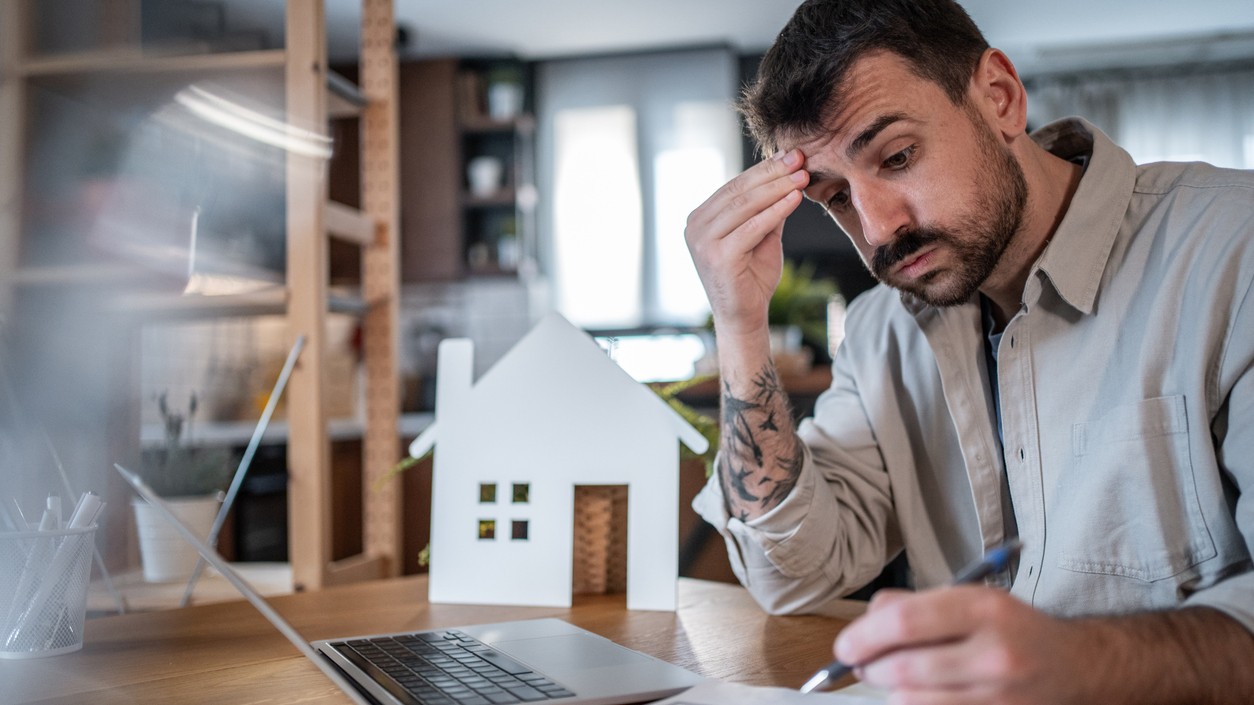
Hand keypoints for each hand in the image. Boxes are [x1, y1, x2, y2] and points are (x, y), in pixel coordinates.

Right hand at [684, 149, 808, 343]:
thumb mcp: (761, 235)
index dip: (764, 169)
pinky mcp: (718, 256)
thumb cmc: (751, 277)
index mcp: (701, 218)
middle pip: (739, 191)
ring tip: (802, 177)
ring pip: (746, 205)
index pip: (734, 186)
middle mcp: (695, 227)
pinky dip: (776, 210)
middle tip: (800, 159)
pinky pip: (752, 226)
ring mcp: (702, 242)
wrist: (744, 317)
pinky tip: (796, 199)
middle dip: (773, 173)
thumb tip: (788, 174)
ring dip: (778, 188)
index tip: (792, 156)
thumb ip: (767, 209)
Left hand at [834, 586, 1097, 704]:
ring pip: (911, 701)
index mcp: (984, 609)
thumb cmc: (1012, 629)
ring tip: (896, 677)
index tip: (845, 646)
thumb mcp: (971, 598)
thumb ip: (915, 604)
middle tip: (863, 663)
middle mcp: (994, 654)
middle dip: (870, 668)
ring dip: (891, 691)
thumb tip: (866, 621)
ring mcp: (998, 696)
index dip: (863, 636)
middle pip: (903, 669)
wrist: (1077, 667)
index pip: (904, 622)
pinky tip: (922, 694)